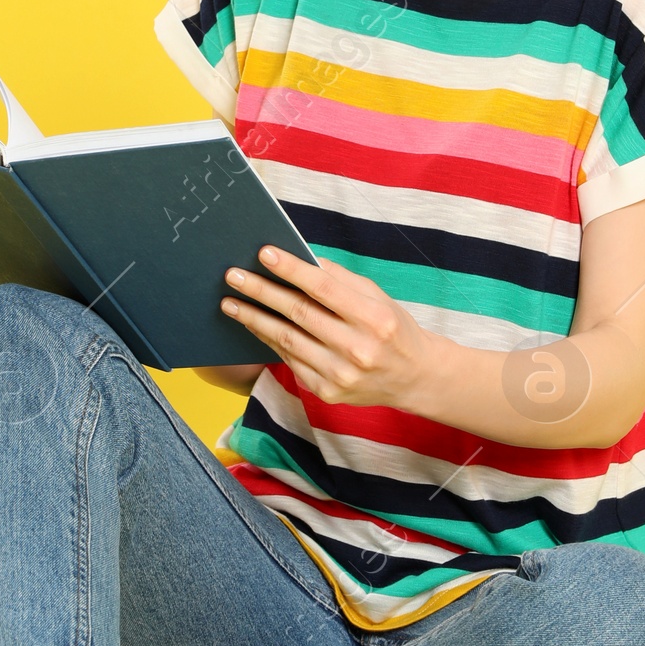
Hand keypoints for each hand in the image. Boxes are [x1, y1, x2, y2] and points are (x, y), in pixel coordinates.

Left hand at [220, 246, 437, 408]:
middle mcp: (358, 349)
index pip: (324, 289)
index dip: (292, 270)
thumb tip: (299, 258)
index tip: (264, 253)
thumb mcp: (376, 296)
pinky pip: (290, 360)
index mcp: (374, 318)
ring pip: (287, 340)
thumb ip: (339, 279)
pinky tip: (254, 324)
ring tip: (230, 302)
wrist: (413, 377)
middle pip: (299, 314)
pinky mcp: (327, 392)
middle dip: (261, 292)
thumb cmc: (392, 328)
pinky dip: (270, 340)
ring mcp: (341, 375)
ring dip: (254, 318)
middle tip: (233, 275)